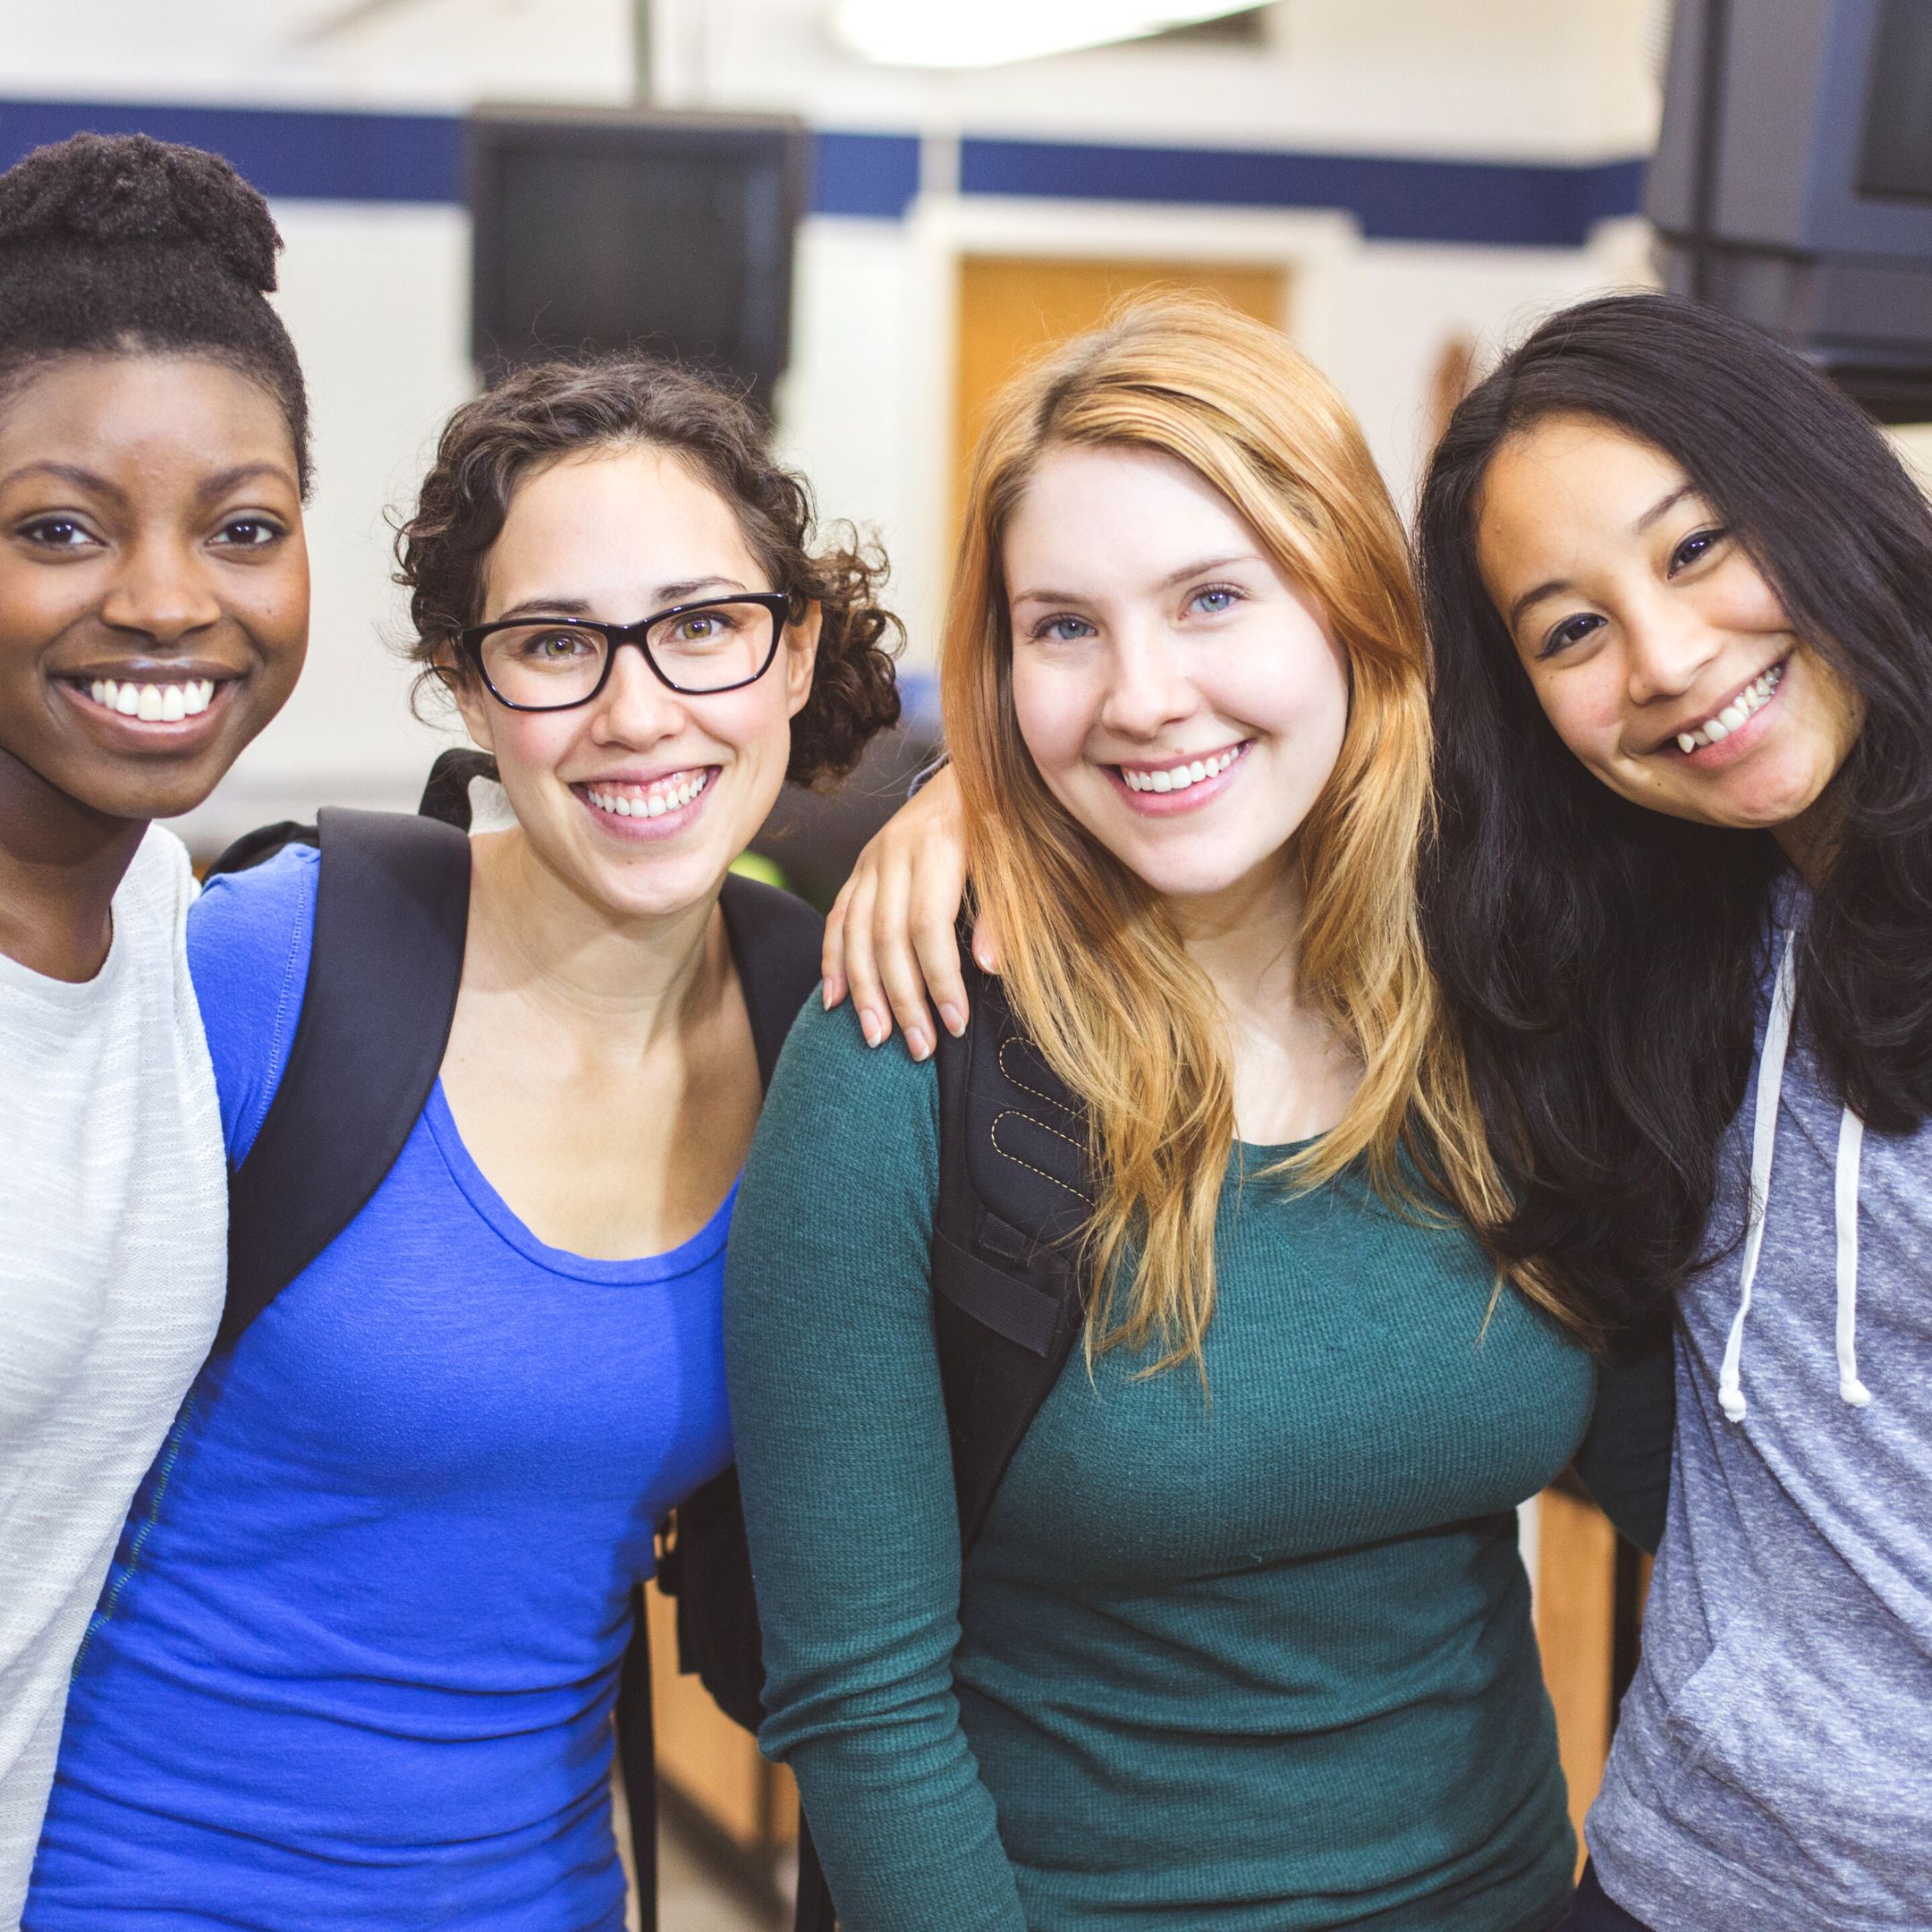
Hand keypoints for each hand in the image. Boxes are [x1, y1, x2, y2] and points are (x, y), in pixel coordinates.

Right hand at [822, 765, 997, 1058]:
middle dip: (902, 999)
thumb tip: (988, 968)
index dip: (939, 980)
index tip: (955, 1024)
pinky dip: (832, 960)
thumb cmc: (1007, 819)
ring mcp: (871, 858)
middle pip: (887, 937)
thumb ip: (1002, 909)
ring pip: (856, 932)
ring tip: (876, 1039)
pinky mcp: (860, 866)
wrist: (976, 768)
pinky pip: (838, 917)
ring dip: (864, 991)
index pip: (928, 927)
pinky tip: (833, 1000)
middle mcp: (896, 850)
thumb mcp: (1017, 855)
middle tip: (918, 1049)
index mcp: (939, 844)